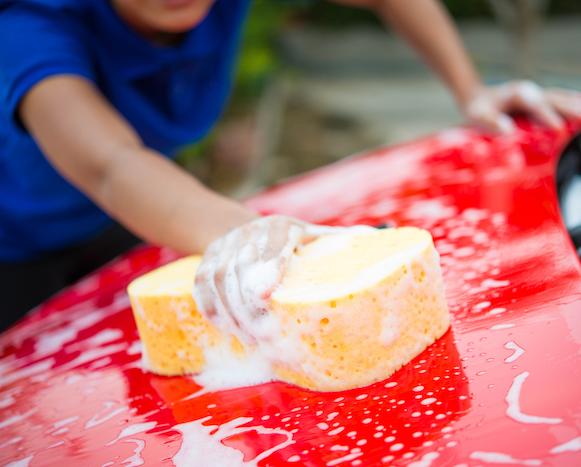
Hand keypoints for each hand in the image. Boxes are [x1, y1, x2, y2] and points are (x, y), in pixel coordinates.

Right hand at [192, 215, 374, 344]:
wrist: (244, 227)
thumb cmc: (293, 240)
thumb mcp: (315, 236)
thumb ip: (341, 239)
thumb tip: (378, 236)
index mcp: (282, 227)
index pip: (272, 245)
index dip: (267, 267)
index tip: (266, 295)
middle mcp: (249, 232)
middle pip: (241, 270)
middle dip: (249, 308)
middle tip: (264, 338)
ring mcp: (223, 245)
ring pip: (218, 280)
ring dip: (231, 314)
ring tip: (250, 340)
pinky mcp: (206, 259)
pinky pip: (201, 286)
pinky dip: (211, 310)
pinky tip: (227, 329)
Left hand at [464, 80, 580, 133]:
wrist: (479, 99)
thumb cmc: (479, 110)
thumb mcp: (478, 115)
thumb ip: (490, 121)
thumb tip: (507, 129)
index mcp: (515, 93)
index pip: (534, 104)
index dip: (547, 115)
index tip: (558, 127)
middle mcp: (529, 91)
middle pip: (552, 97)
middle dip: (569, 106)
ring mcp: (536, 94)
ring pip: (558, 97)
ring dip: (574, 104)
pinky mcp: (540, 99)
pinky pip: (558, 100)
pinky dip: (571, 103)